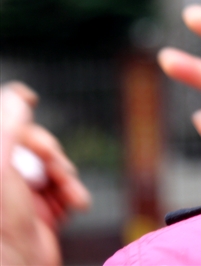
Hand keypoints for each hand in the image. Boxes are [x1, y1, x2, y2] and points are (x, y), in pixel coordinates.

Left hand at [0, 83, 90, 265]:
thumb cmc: (0, 225)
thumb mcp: (0, 163)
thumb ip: (9, 125)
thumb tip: (19, 93)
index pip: (4, 129)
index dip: (16, 114)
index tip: (28, 98)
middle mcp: (1, 180)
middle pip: (31, 145)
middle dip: (49, 152)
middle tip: (54, 164)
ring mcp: (19, 197)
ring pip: (51, 166)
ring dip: (66, 175)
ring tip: (70, 192)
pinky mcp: (40, 212)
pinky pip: (63, 190)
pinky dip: (73, 193)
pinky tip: (75, 203)